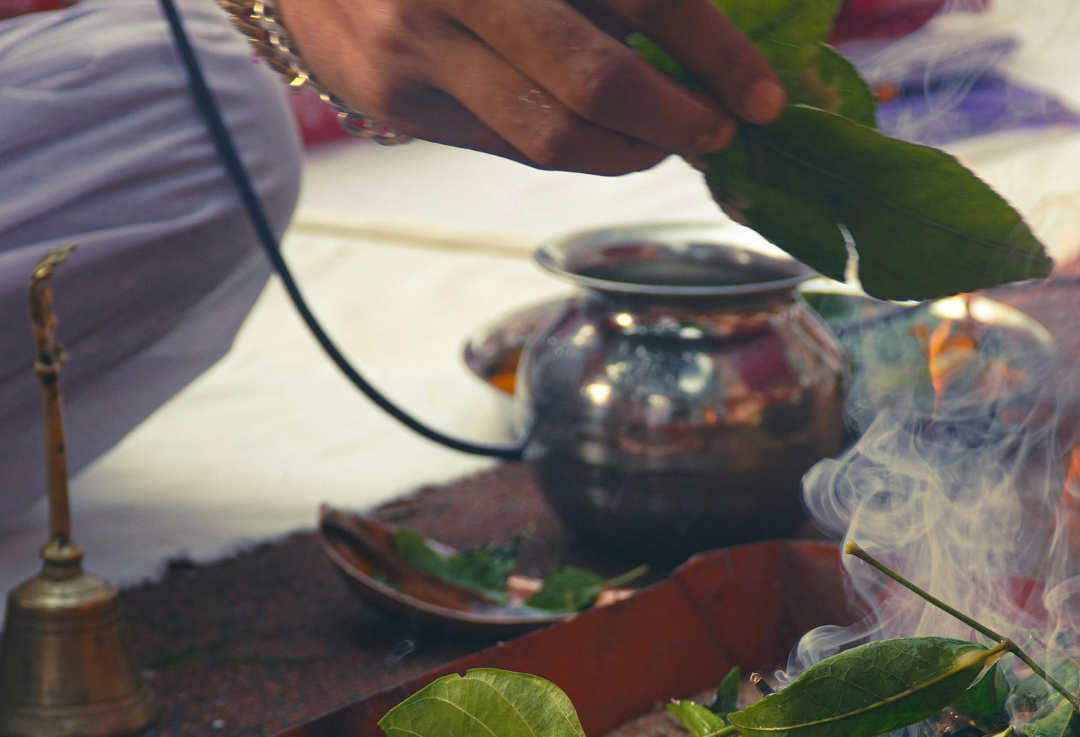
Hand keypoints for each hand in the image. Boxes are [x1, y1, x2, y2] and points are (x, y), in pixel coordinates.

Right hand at [276, 0, 785, 174]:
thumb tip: (693, 27)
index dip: (712, 49)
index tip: (761, 95)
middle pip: (593, 81)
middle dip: (675, 119)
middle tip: (719, 129)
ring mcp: (413, 54)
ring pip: (550, 134)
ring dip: (628, 150)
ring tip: (667, 139)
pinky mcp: (396, 105)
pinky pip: (508, 145)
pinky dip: (573, 147)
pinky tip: (607, 136)